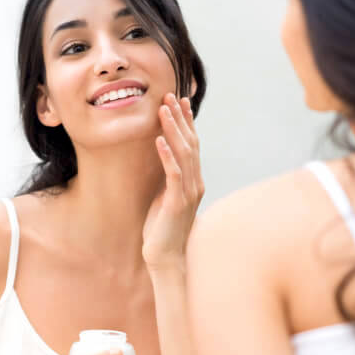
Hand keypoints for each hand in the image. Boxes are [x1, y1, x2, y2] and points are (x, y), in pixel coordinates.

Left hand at [143, 94, 203, 269]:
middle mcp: (196, 183)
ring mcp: (189, 193)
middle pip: (191, 144)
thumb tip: (162, 159)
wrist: (166, 258)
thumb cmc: (162, 229)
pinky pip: (173, 174)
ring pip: (184, 154)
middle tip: (170, 96)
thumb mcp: (166, 198)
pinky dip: (166, 155)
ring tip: (163, 110)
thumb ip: (169, 179)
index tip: (180, 101)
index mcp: (194, 181)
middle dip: (180, 119)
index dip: (187, 122)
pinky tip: (158, 140)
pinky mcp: (177, 203)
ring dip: (173, 130)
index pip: (193, 145)